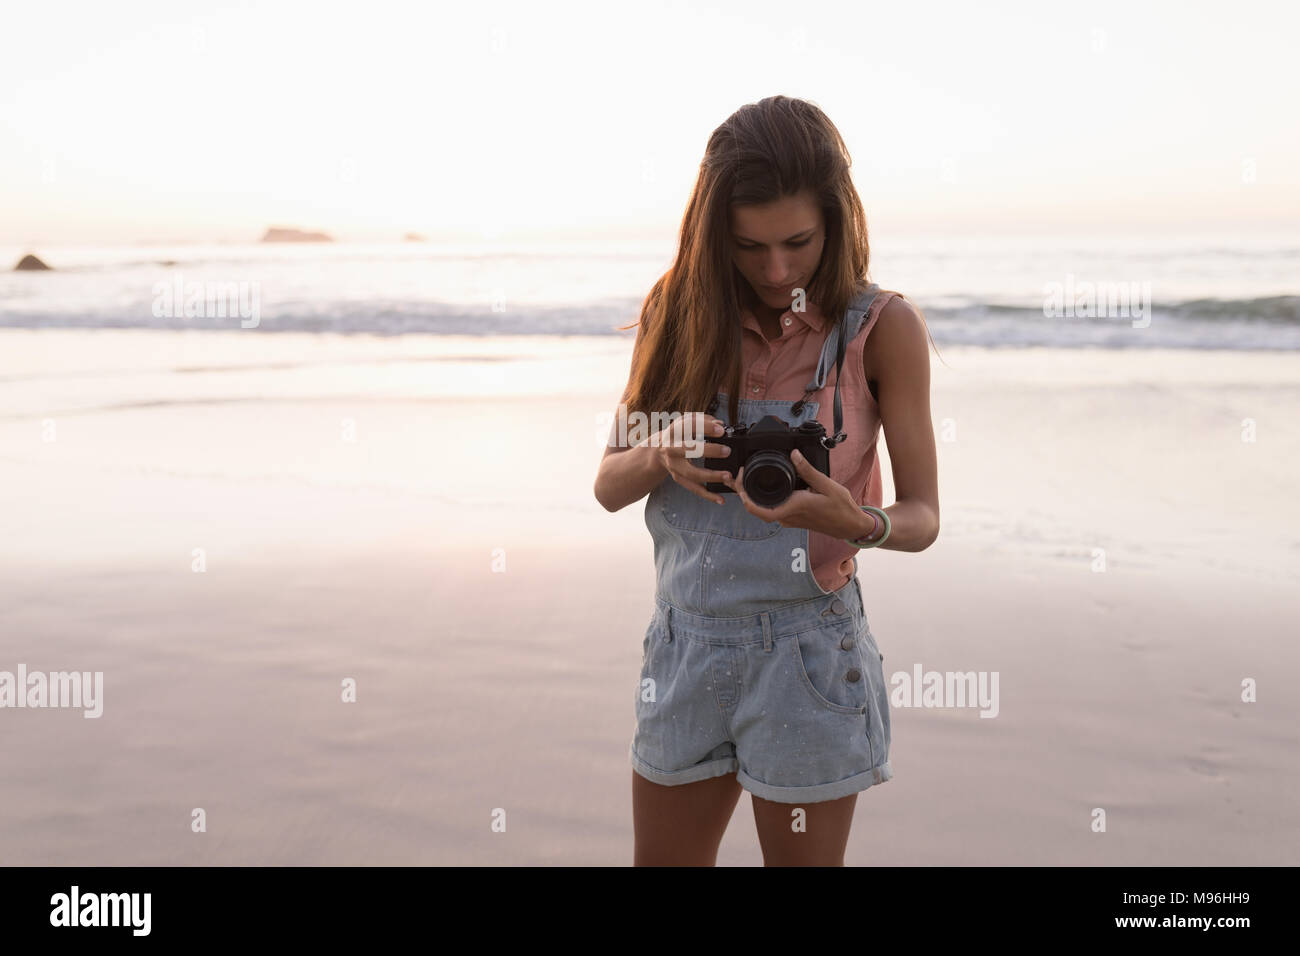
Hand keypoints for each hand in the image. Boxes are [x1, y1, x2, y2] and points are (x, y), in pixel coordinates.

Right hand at [648, 412, 732, 504]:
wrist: (657, 451)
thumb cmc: (677, 435)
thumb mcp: (685, 422)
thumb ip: (703, 420)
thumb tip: (720, 424)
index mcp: (674, 432)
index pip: (688, 427)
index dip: (704, 427)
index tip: (721, 430)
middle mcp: (671, 449)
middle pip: (688, 450)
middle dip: (708, 451)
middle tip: (727, 451)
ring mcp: (674, 466)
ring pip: (692, 473)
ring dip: (711, 476)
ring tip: (728, 476)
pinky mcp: (678, 478)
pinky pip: (694, 488)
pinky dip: (708, 495)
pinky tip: (721, 499)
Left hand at [720, 448, 862, 536]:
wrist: (849, 525)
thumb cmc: (840, 508)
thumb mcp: (826, 485)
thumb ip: (808, 470)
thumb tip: (794, 455)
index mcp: (793, 507)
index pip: (760, 509)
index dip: (745, 497)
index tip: (741, 480)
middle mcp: (788, 516)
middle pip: (756, 509)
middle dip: (743, 492)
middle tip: (738, 474)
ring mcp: (789, 519)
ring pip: (763, 510)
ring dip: (751, 497)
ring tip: (745, 478)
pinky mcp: (792, 518)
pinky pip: (772, 509)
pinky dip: (763, 499)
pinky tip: (763, 487)